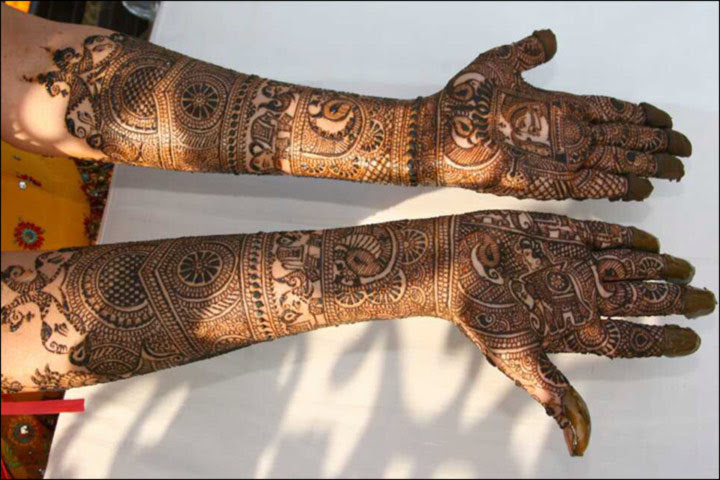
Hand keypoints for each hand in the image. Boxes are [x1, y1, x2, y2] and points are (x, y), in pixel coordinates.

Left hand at [423, 30, 690, 199]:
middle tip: (683, 153)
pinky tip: (639, 188)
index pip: (610, 112)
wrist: (435, 131)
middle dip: (653, 146)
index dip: (641, 117)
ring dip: (644, 167)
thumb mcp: (500, 64)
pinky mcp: (541, 182)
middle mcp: (563, 135)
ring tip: (672, 171)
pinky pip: (585, 185)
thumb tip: (551, 38)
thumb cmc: (463, 99)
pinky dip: (614, 187)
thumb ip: (530, 53)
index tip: (666, 121)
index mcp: (558, 107)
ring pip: (611, 163)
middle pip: (620, 140)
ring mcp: (554, 159)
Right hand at [447, 211, 714, 454]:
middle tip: (705, 299)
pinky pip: (604, 236)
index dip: (664, 341)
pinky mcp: (562, 235)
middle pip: (640, 302)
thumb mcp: (517, 359)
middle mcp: (580, 298)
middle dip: (675, 301)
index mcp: (574, 329)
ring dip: (659, 268)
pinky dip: (629, 238)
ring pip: (629, 269)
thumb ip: (554, 393)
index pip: (632, 340)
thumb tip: (580, 443)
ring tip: (685, 268)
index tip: (694, 340)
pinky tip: (650, 242)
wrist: (452, 263)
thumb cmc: (479, 311)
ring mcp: (574, 266)